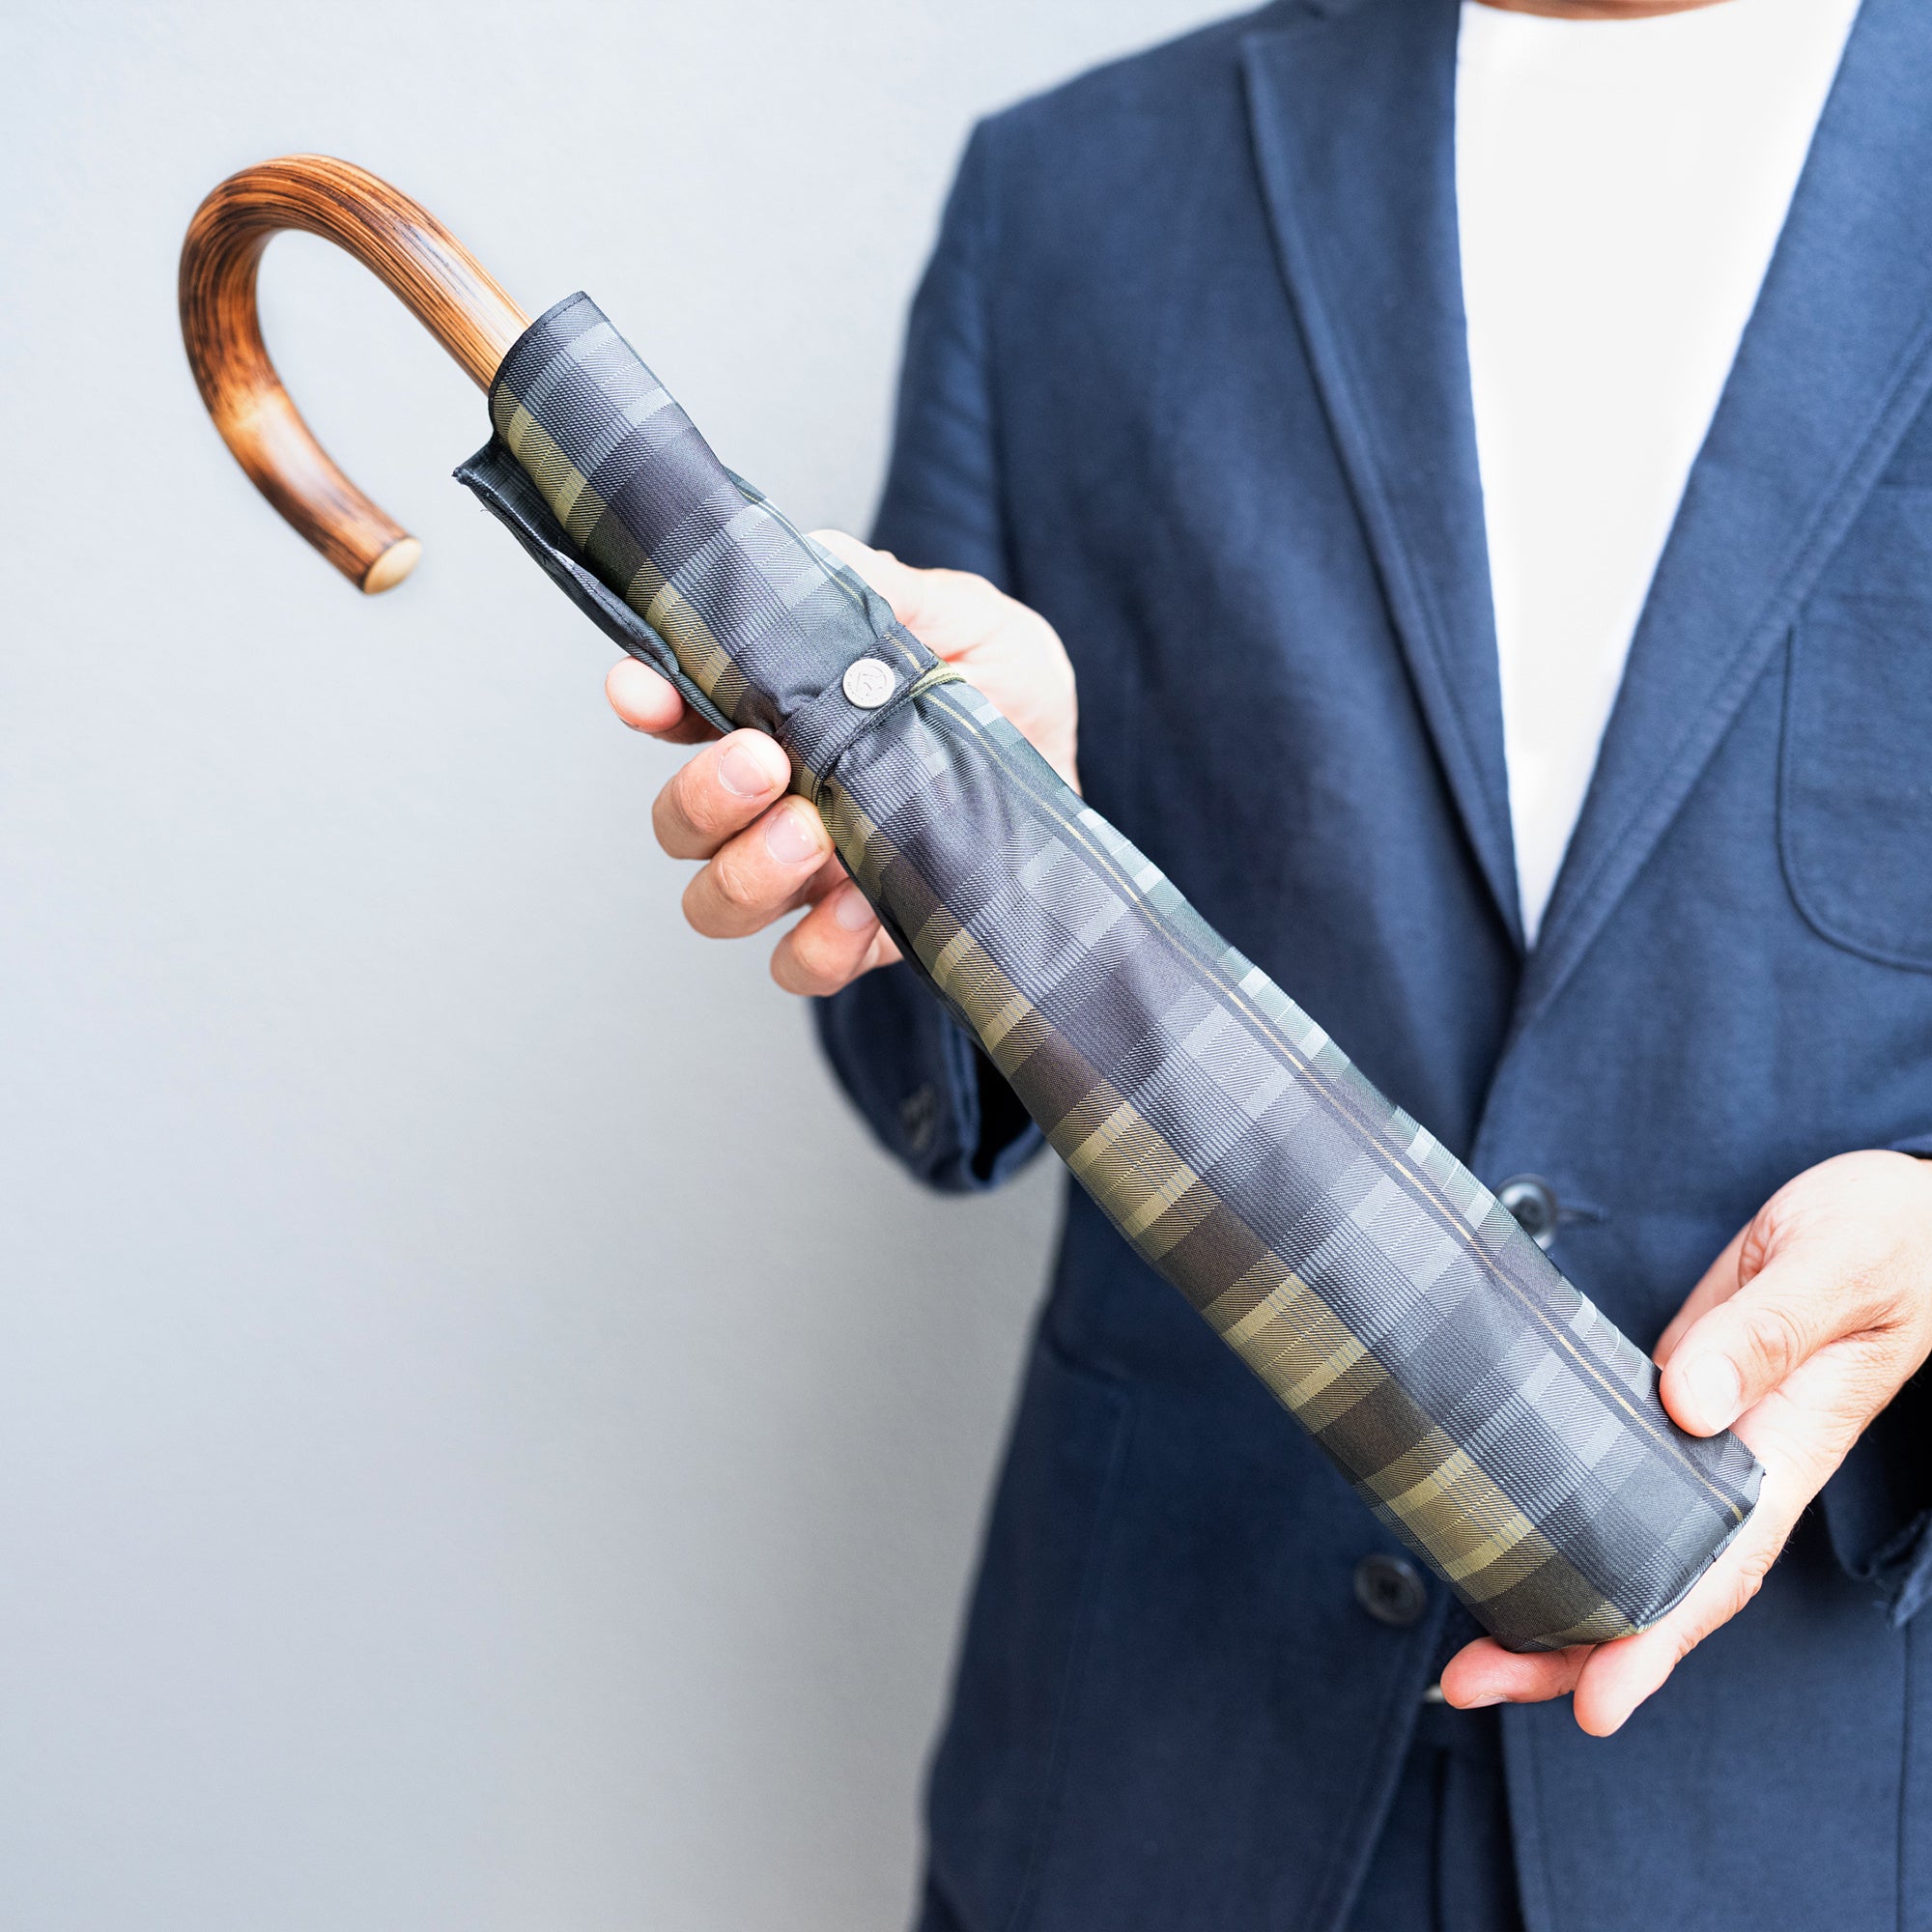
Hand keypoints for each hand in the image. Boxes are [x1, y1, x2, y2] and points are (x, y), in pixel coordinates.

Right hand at [608, 530, 1078, 995]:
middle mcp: (779, 802)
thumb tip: (817, 559)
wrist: (1076, 801)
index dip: (649, 700)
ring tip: (813, 833)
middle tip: (766, 761)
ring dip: (745, 870)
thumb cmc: (1012, 706)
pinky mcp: (860, 939)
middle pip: (679, 821)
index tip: (641, 688)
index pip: (682, 709)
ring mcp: (812, 877)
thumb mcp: (970, 625)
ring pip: (715, 900)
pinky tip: (862, 906)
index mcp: (786, 717)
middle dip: (702, 793)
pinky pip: (799, 965)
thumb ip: (890, 594)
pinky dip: (816, 944)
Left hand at [1443, 1148, 1931, 1733]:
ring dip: (1554, 1603)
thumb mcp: (1831, 1269)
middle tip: (1473, 1681)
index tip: (1597, 1699)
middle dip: (1573, 1647)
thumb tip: (1689, 1402)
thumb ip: (1764, 1333)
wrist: (1895, 1216)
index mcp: (1789, 1448)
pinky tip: (1504, 1547)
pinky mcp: (1670, 1401)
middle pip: (1660, 1585)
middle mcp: (1742, 1465)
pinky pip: (1619, 1488)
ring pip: (1631, 1548)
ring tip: (1470, 1652)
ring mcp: (1704, 1441)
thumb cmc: (1881, 1238)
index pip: (1718, 1569)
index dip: (1655, 1639)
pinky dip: (1565, 1526)